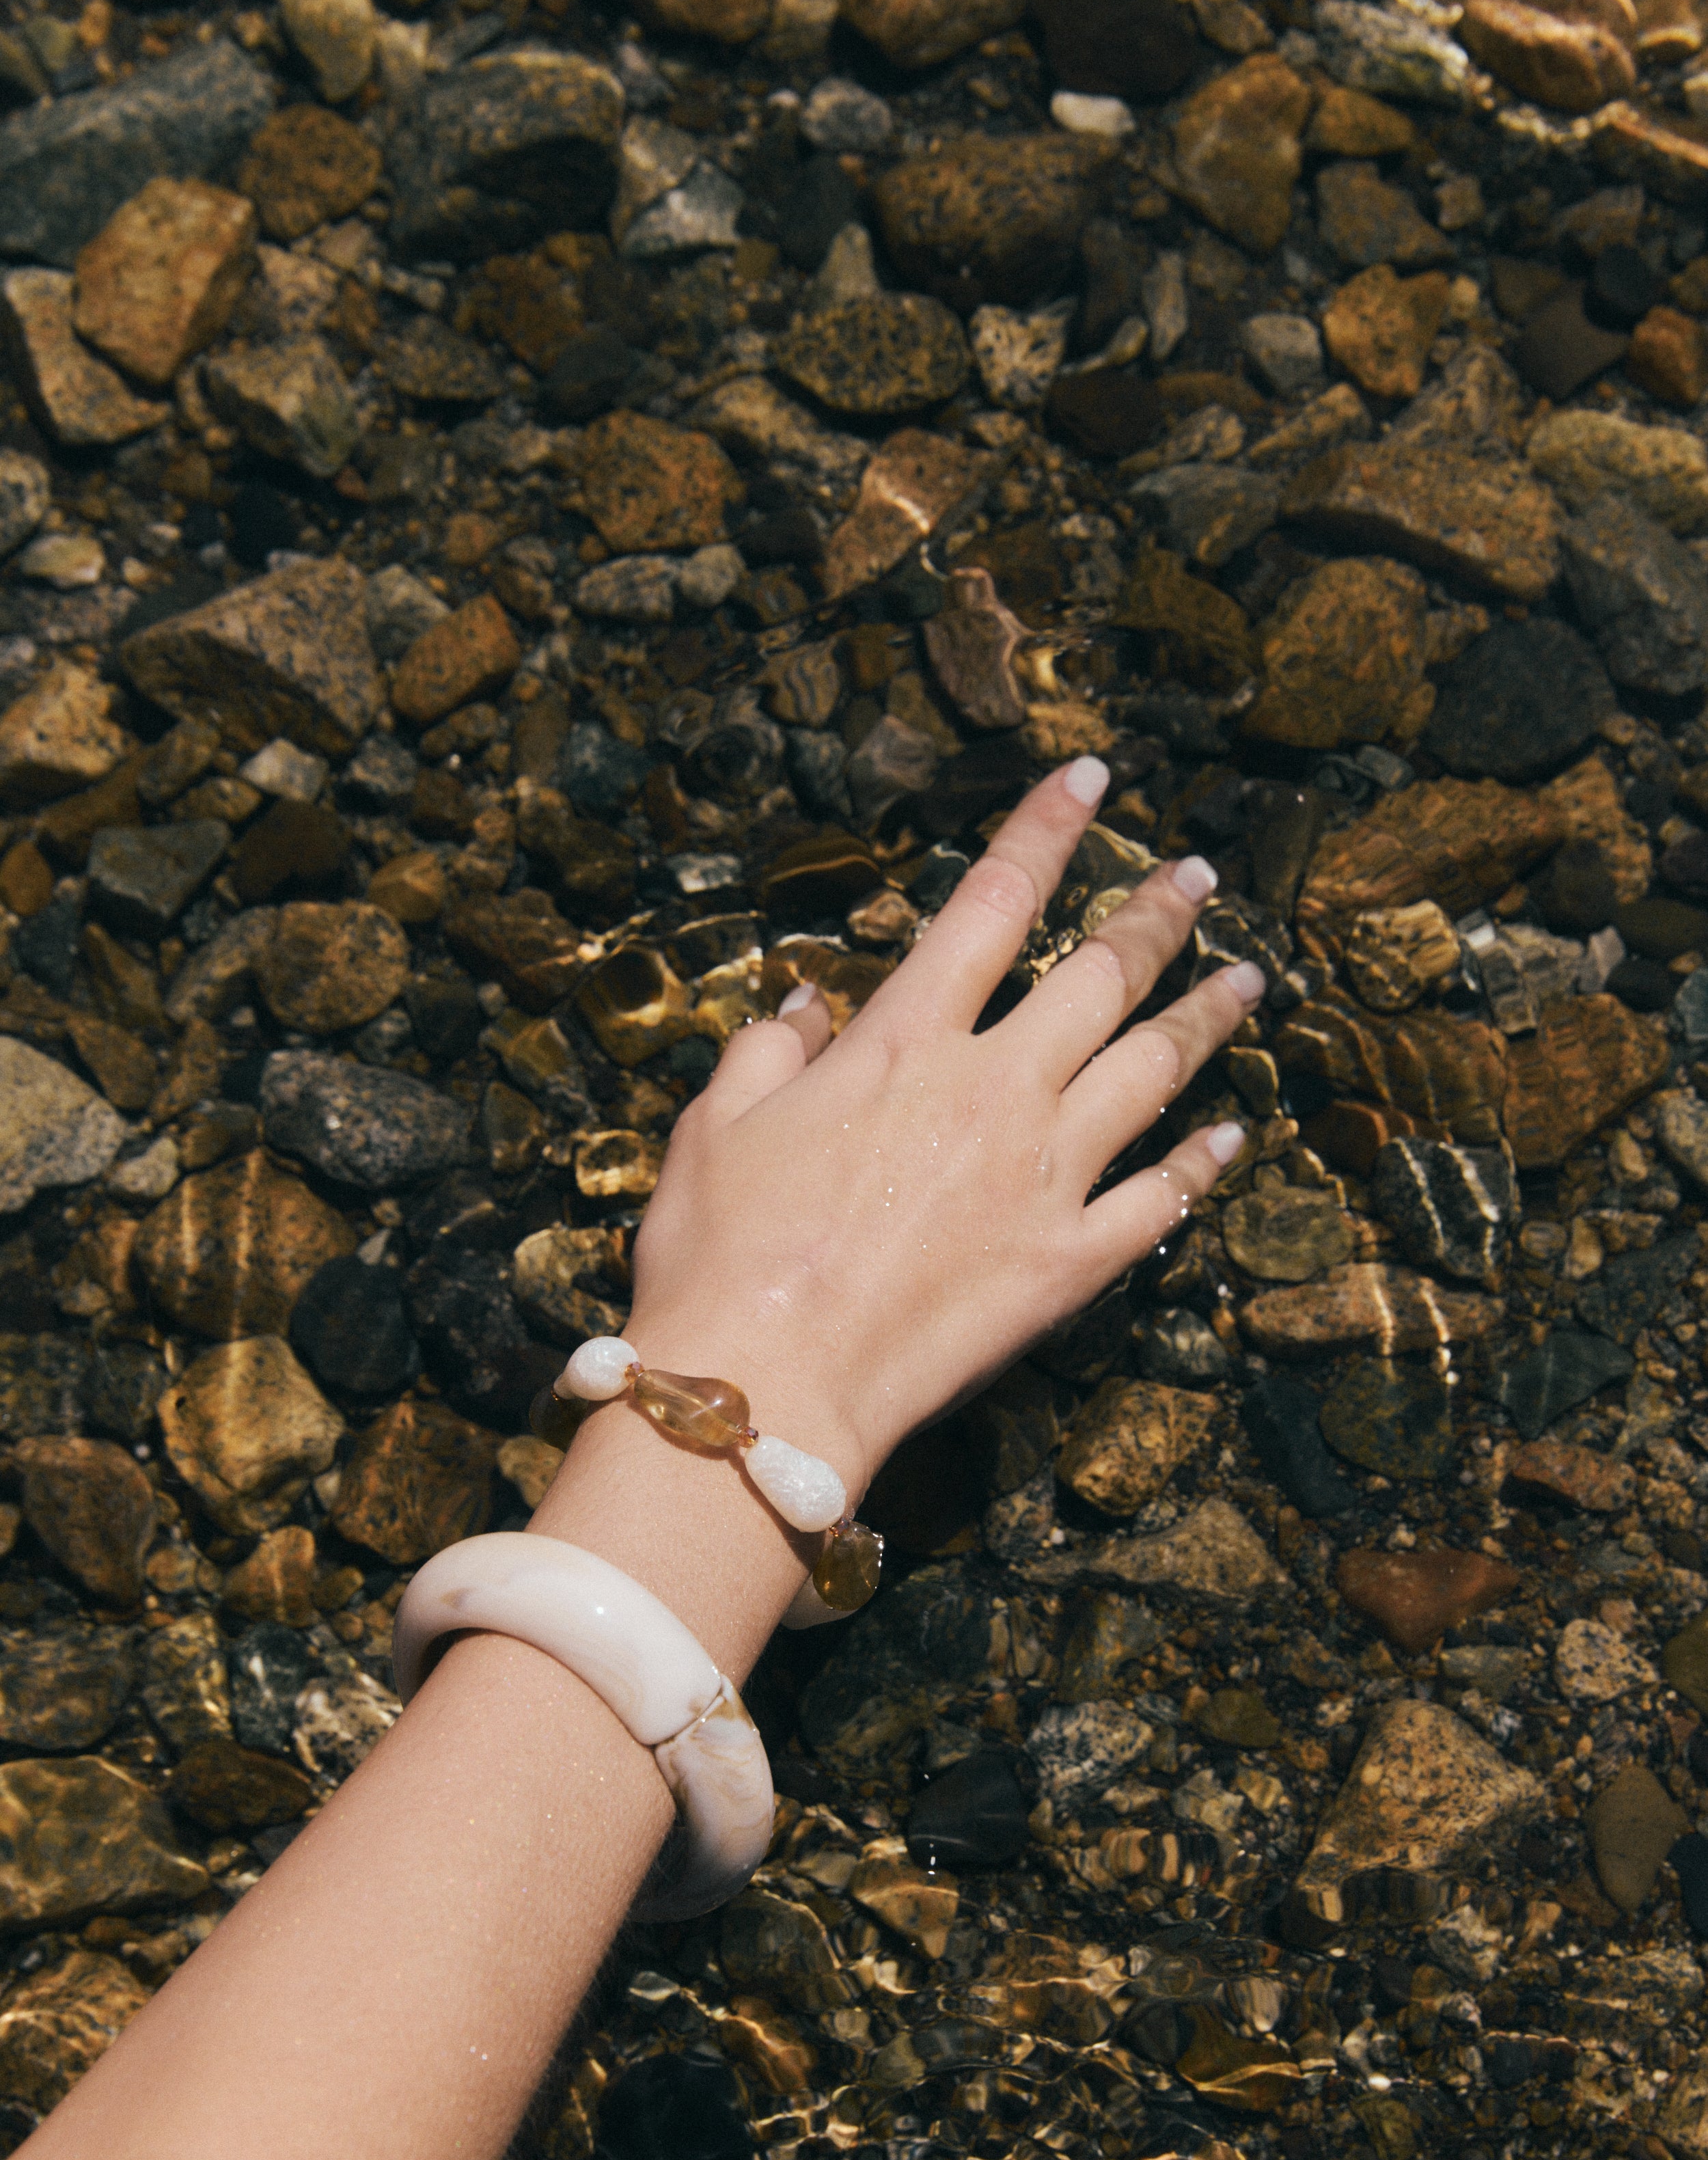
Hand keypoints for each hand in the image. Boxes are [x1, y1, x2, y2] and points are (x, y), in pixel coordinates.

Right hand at [624, 757, 1261, 1498]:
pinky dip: (1201, 1164)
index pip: (991, 904)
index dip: (1043, 832)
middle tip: (1198, 878)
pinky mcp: (1068, 1262)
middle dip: (1154, 916)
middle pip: (1098, 978)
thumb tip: (808, 998)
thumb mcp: (716, 1126)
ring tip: (1246, 981)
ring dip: (1203, 1019)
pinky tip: (1232, 1136)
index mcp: (904, 1042)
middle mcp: (992, 1090)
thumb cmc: (723, 1253)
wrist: (771, 1380)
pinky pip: (1156, 1200)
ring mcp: (1044, 1176)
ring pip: (1151, 1072)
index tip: (1087, 780)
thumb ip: (771, 1049)